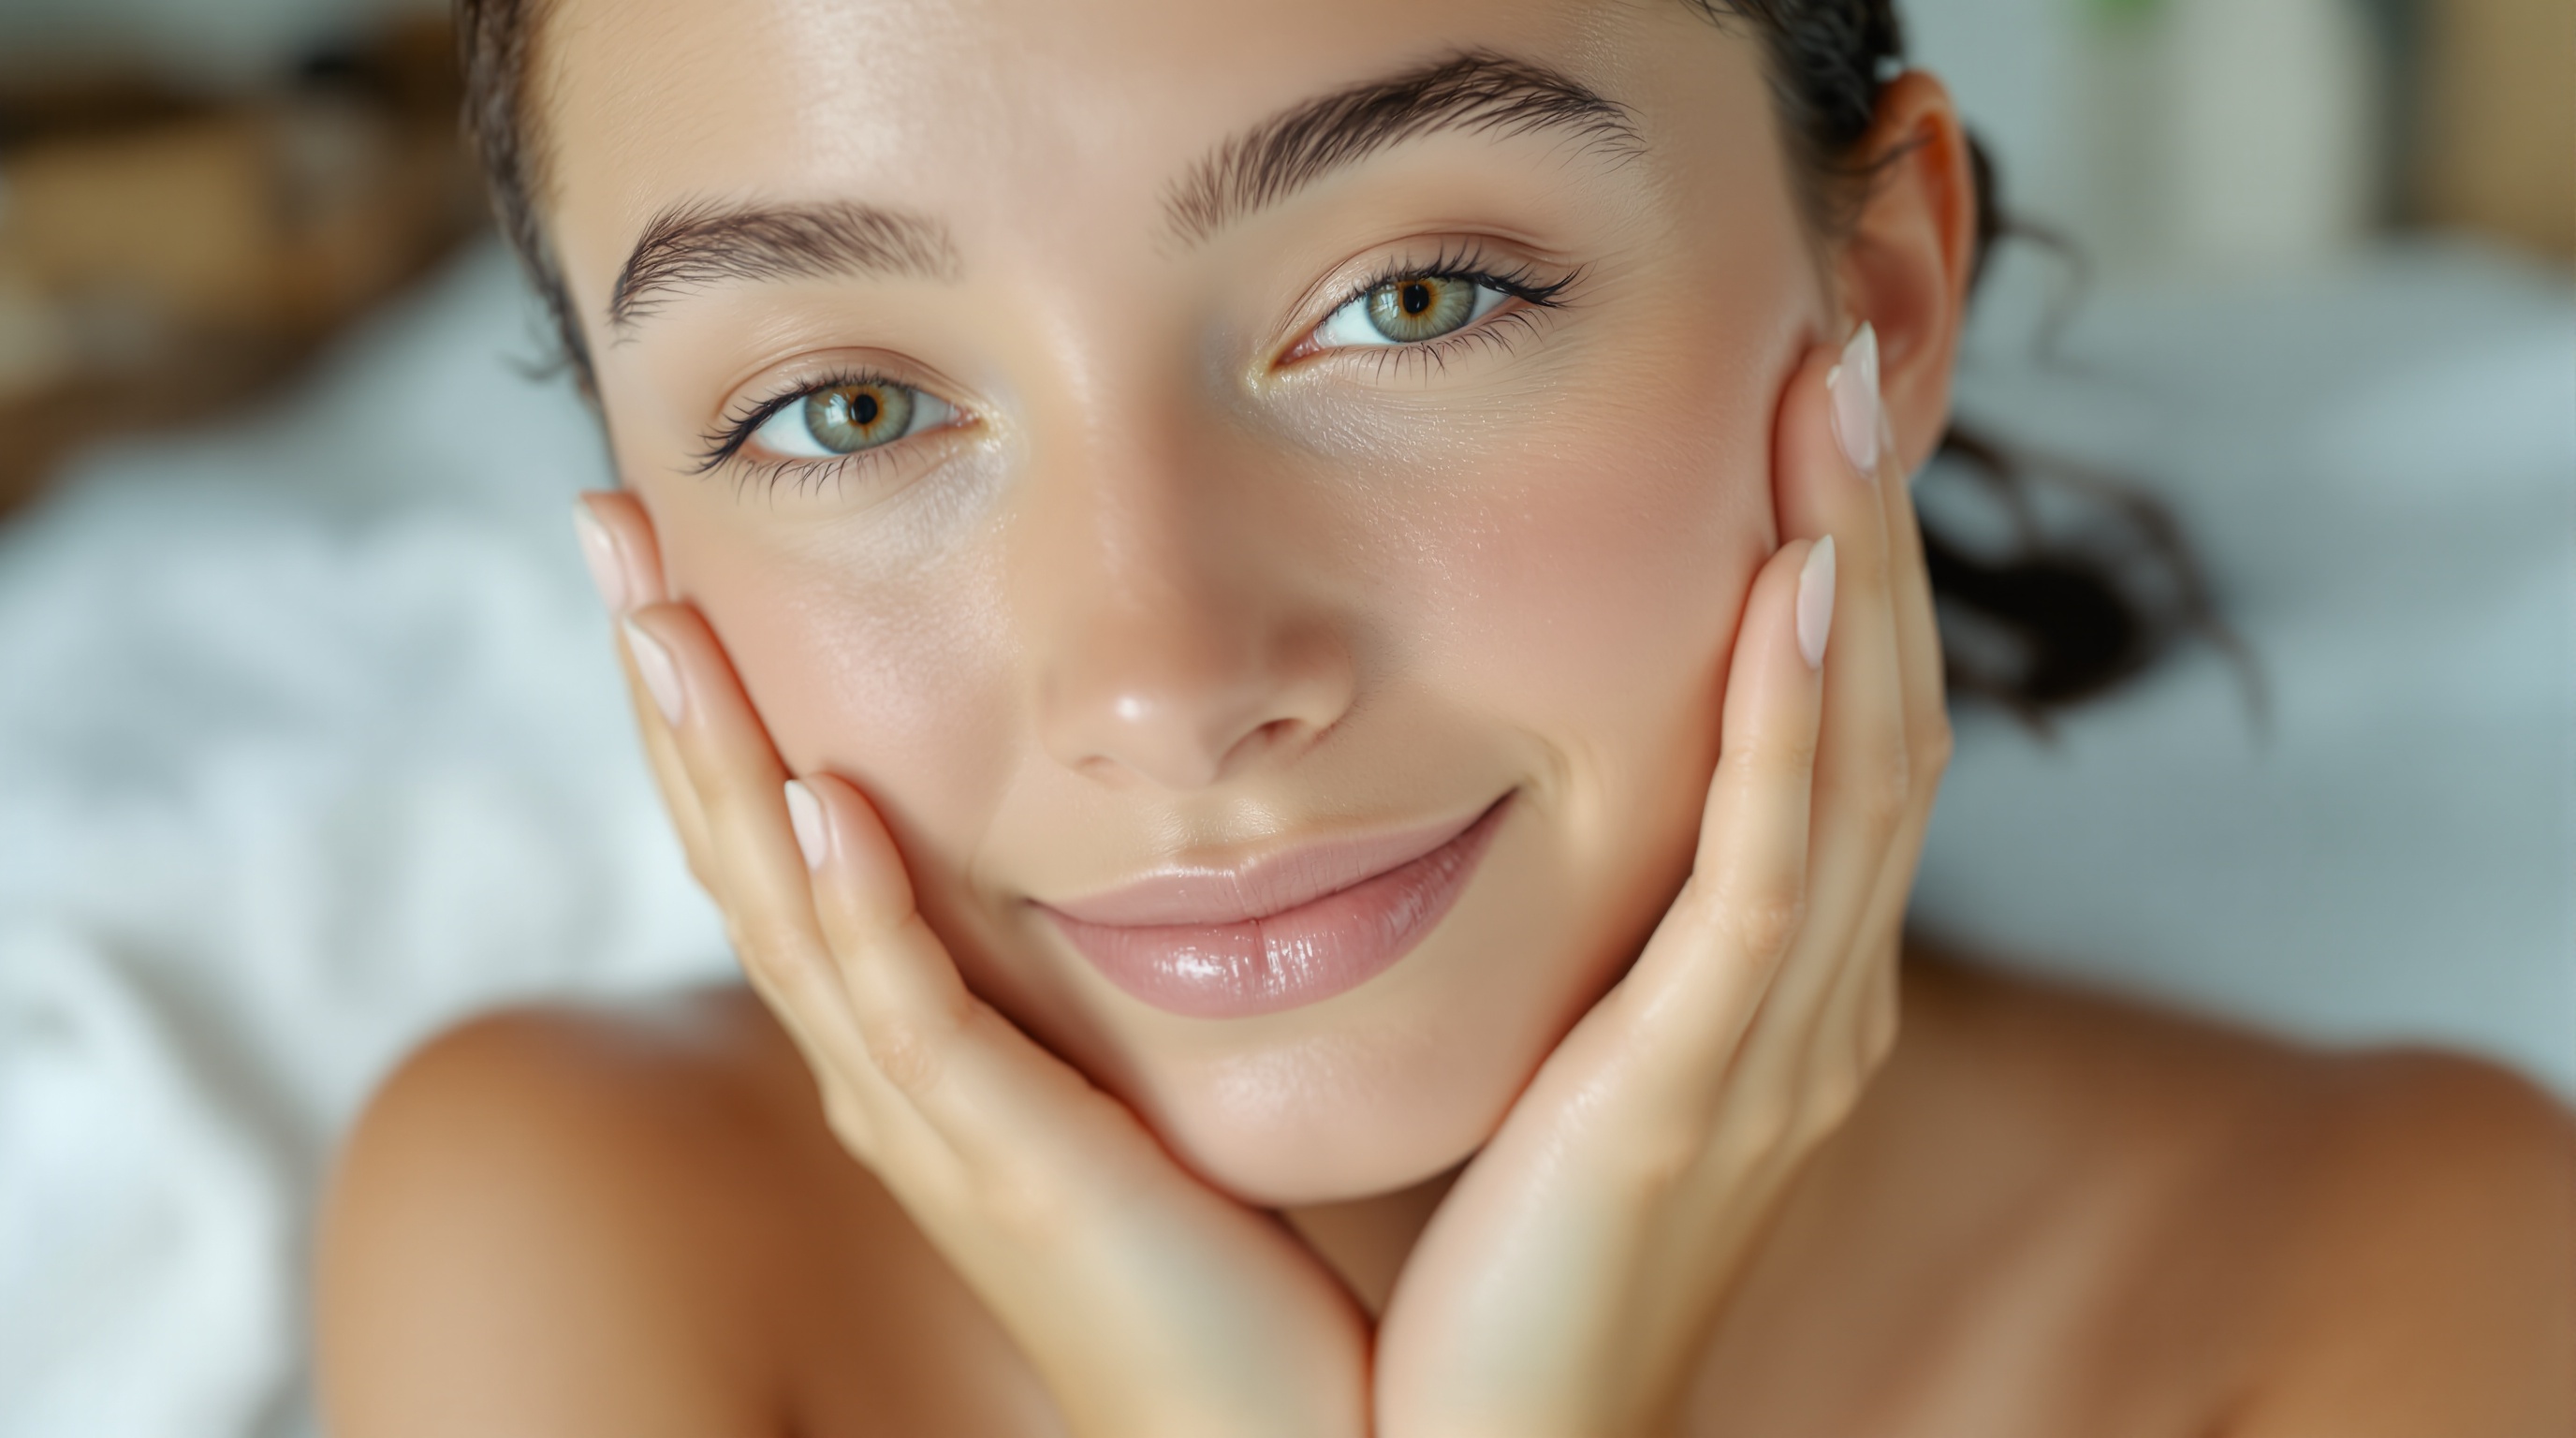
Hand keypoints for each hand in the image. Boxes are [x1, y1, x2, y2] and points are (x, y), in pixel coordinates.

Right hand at [571, 498, 1370, 1437]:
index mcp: (905, 1031)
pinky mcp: (1008, 1168)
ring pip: (783, 910)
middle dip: (669, 681)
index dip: (708, 692)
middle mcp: (882, 1067)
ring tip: (658, 610)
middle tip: (606, 516)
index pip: (775, 830)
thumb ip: (1082, 953)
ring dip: (718, 756)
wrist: (1264, 1434)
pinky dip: (858, 912)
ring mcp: (929, 1120)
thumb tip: (1120, 811)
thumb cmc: (1216, 1257)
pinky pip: (912, 1022)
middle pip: (736, 844)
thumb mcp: (1121, 1054)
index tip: (669, 542)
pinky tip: (822, 801)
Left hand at [1373, 326, 1948, 1435]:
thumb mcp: (1568, 1067)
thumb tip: (1540, 807)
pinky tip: (1788, 602)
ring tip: (1829, 408)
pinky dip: (1788, 733)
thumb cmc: (1502, 1268)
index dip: (1843, 572)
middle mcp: (1811, 1007)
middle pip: (1877, 720)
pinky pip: (1770, 884)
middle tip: (1837, 348)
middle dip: (1866, 531)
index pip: (1838, 741)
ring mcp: (1775, 1051)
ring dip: (1847, 579)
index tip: (1800, 415)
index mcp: (1777, 995)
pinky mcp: (1696, 1095)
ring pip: (1849, 770)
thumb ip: (1599, 947)